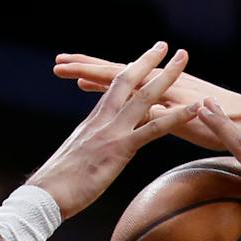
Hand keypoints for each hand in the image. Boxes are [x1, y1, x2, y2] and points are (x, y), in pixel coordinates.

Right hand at [25, 42, 200, 218]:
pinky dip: (177, 117)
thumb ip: (90, 147)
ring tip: (183, 59)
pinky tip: (195, 108)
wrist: (46, 194)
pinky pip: (154, 128)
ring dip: (166, 76)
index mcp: (93, 121)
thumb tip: (97, 147)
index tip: (140, 59)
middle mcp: (103, 119)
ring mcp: (112, 131)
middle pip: (127, 80)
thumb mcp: (77, 158)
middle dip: (146, 60)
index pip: (111, 88)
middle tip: (164, 45)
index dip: (127, 72)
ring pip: (144, 96)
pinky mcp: (120, 148)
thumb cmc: (57, 185)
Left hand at [53, 52, 240, 153]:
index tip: (68, 67)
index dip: (94, 71)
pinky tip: (121, 101)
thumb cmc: (218, 126)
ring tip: (74, 71)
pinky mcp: (184, 113)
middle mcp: (161, 89)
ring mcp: (171, 98)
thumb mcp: (181, 121)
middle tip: (58, 61)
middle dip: (87, 67)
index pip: (120, 79)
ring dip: (103, 77)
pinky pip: (155, 108)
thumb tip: (143, 115)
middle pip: (117, 75)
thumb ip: (161, 115)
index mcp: (159, 92)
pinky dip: (138, 104)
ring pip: (131, 84)